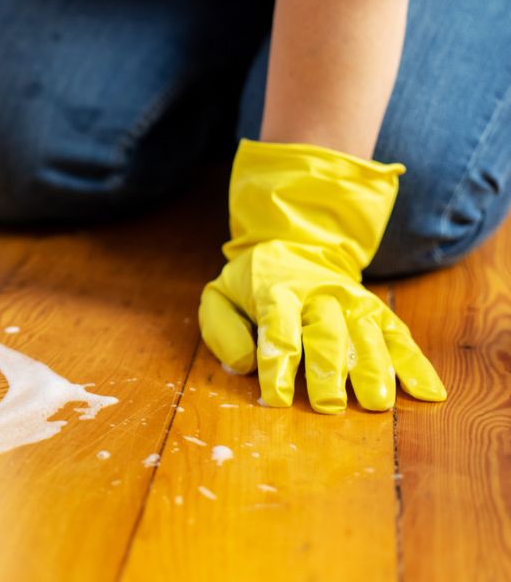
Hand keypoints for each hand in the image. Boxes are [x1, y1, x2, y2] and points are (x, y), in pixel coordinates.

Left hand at [198, 139, 445, 412]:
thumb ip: (222, 329)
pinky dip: (417, 366)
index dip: (278, 364)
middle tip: (328, 404)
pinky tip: (429, 393)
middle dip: (327, 370)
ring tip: (378, 403)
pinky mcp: (379, 313)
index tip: (277, 398)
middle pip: (326, 333)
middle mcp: (319, 296)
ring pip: (366, 336)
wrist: (297, 245)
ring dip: (374, 370)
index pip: (277, 328)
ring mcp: (354, 304)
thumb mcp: (220, 296)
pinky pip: (400, 339)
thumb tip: (244, 365)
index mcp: (276, 291)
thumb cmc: (253, 283)